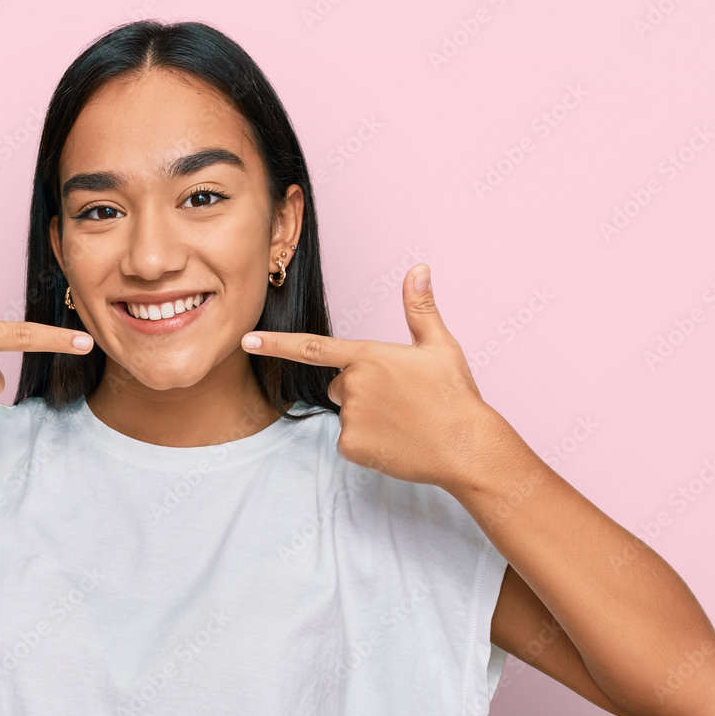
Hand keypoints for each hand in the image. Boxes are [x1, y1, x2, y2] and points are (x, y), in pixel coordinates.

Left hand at [241, 264, 494, 489]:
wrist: (467, 446)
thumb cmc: (454, 395)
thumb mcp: (440, 346)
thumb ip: (420, 308)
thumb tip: (419, 269)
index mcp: (368, 356)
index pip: (312, 347)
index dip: (276, 343)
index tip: (247, 341)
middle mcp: (352, 384)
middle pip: (338, 385)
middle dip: (361, 391)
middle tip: (400, 400)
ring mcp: (350, 417)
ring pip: (346, 414)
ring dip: (367, 418)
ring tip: (404, 421)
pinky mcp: (352, 446)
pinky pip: (350, 442)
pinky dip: (369, 444)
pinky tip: (396, 442)